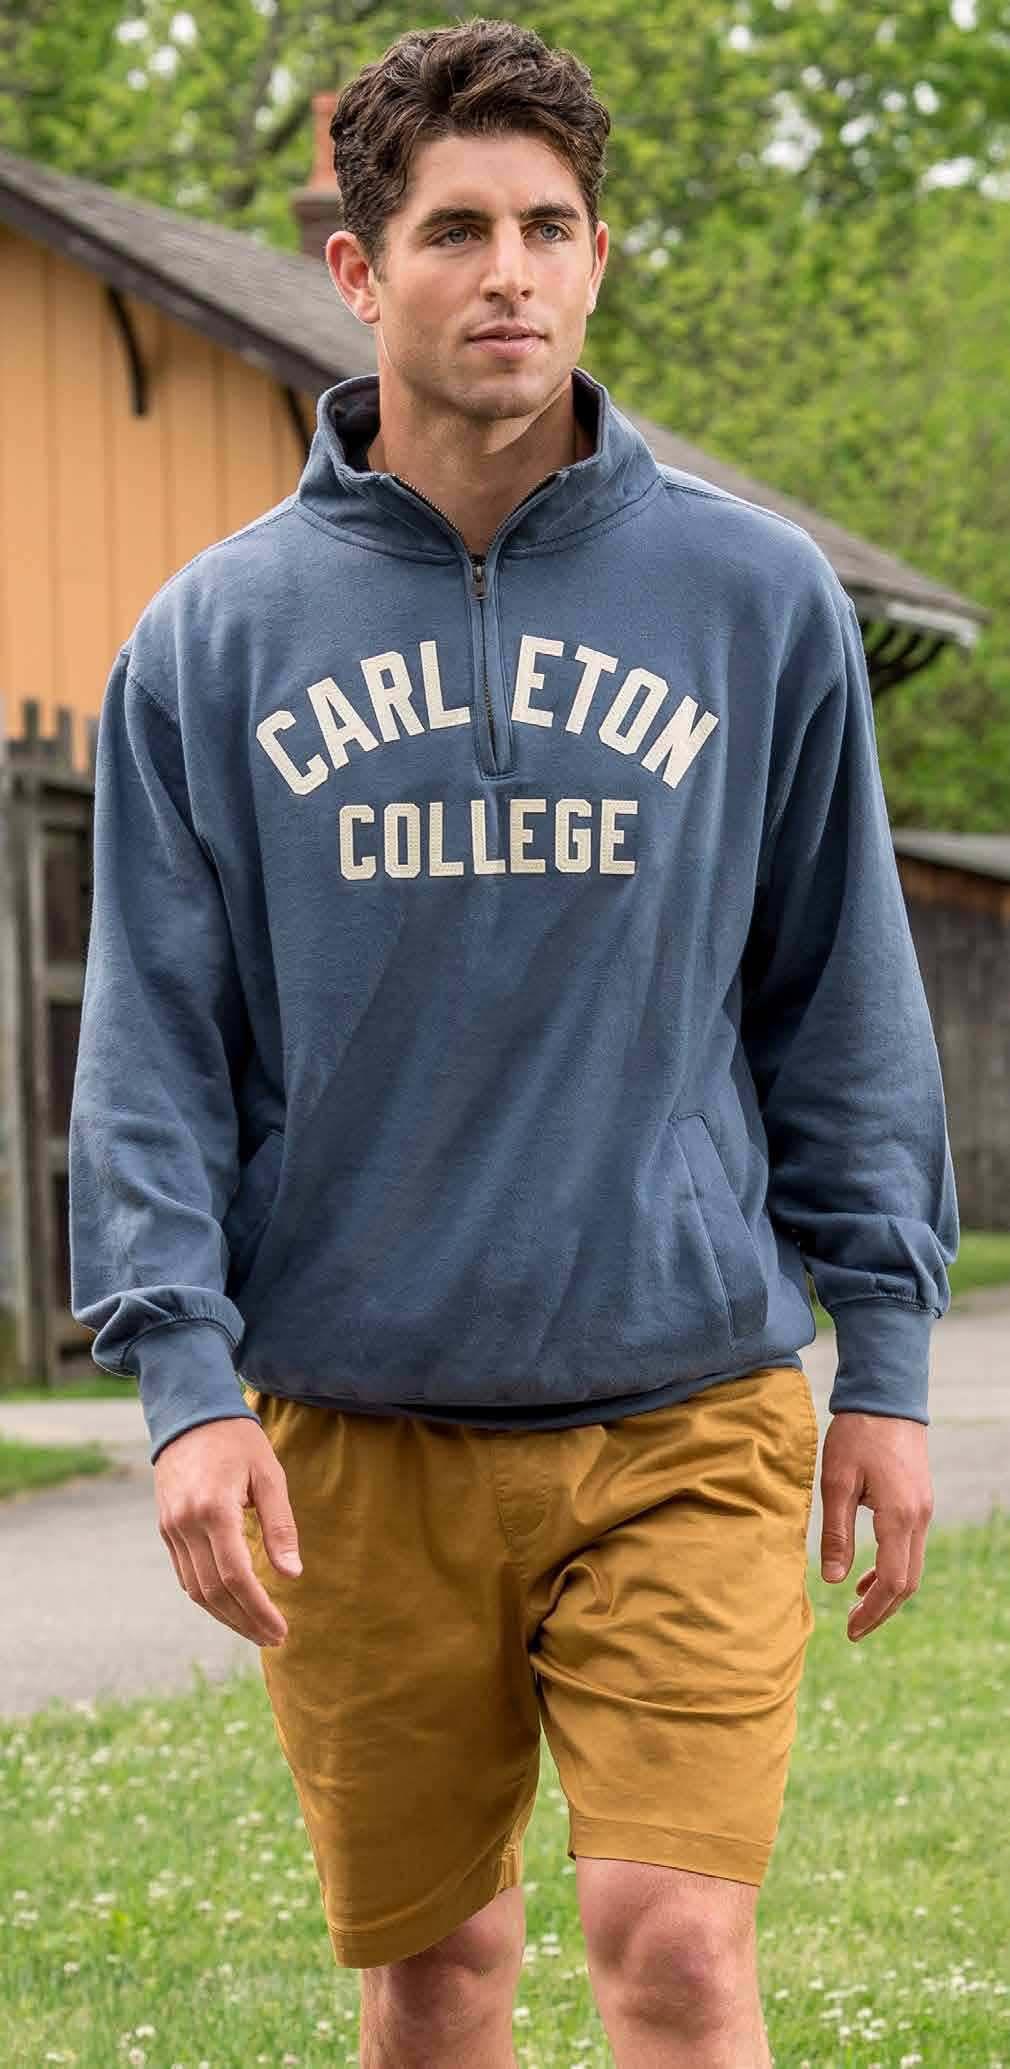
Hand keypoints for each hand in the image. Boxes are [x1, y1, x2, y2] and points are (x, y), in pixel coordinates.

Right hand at [154, 1417, 301, 1647]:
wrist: (189, 1413)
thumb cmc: (238, 1441)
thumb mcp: (269, 1476)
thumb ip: (280, 1527)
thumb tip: (291, 1575)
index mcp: (214, 1510)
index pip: (236, 1577)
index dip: (259, 1609)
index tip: (281, 1630)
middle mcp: (186, 1525)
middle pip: (214, 1592)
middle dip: (245, 1621)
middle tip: (273, 1639)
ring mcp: (171, 1528)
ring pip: (195, 1590)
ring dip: (225, 1616)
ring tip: (255, 1630)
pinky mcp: (166, 1528)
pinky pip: (185, 1574)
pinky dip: (207, 1596)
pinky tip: (230, 1605)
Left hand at [819, 1411, 933, 1640]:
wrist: (886, 1398)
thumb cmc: (857, 1435)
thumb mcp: (836, 1481)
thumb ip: (836, 1532)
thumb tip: (833, 1580)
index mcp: (899, 1517)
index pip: (891, 1581)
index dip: (872, 1611)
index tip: (850, 1630)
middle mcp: (919, 1519)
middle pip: (907, 1582)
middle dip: (881, 1611)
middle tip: (853, 1630)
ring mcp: (923, 1511)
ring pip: (911, 1568)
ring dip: (887, 1592)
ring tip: (857, 1608)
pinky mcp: (919, 1502)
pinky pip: (910, 1549)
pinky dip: (892, 1569)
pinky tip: (866, 1575)